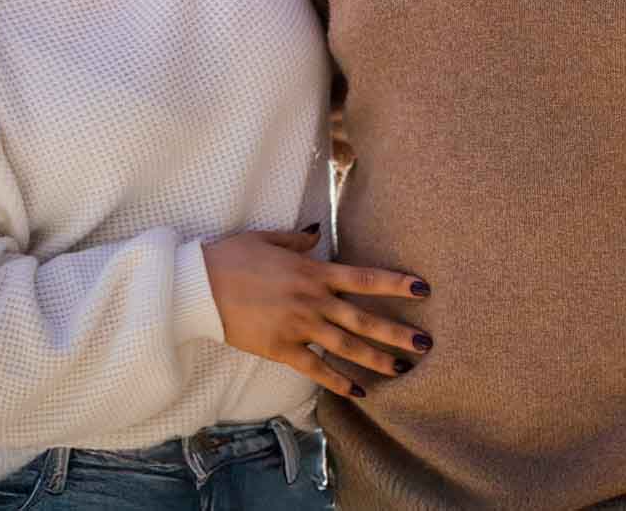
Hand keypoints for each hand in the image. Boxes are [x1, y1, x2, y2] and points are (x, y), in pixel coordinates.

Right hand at [201, 228, 431, 398]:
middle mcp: (313, 301)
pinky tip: (360, 392)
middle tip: (426, 343)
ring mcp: (298, 327)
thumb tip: (318, 232)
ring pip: (347, 347)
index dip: (396, 284)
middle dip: (397, 332)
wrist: (199, 286)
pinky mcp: (281, 350)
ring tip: (402, 369)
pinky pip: (317, 369)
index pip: (365, 278)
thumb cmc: (231, 256)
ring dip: (377, 359)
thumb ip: (298, 238)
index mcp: (313, 271)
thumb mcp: (268, 237)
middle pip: (364, 319)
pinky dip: (339, 382)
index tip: (423, 289)